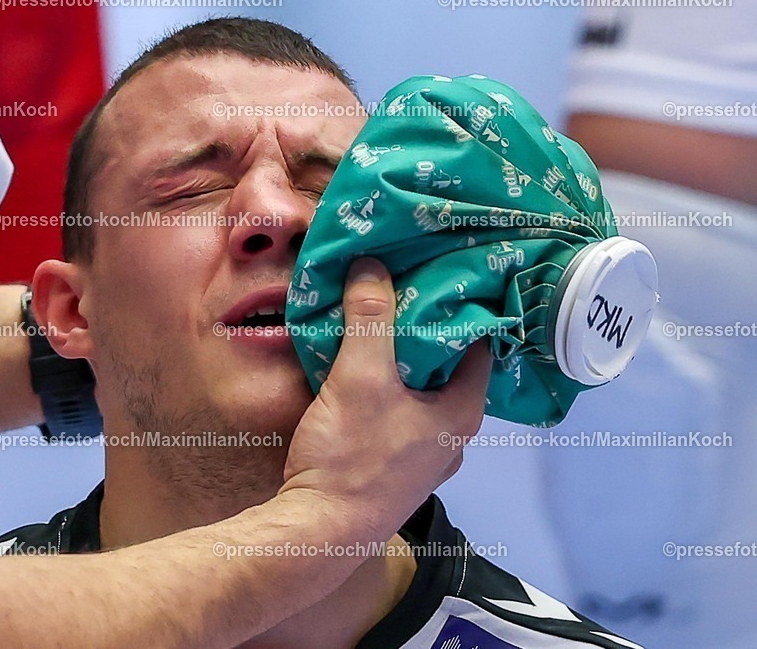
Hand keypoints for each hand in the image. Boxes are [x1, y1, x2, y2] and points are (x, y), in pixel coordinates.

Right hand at [280, 256, 491, 543]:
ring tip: (378, 326)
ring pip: (420, 397)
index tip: (441, 276)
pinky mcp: (390, 472)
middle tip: (404, 291)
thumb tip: (372, 264)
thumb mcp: (360, 377)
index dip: (462, 309)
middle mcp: (451, 440)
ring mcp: (421, 461)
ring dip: (402, 365)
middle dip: (426, 333)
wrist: (317, 533)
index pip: (479, 347)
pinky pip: (396, 418)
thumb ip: (369, 319)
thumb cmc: (352, 458)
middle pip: (447, 371)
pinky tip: (358, 375)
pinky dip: (385, 392)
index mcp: (461, 414)